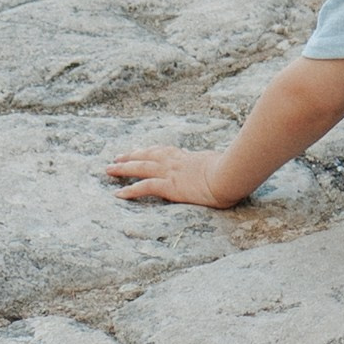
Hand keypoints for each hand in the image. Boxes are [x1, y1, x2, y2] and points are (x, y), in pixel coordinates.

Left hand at [105, 145, 246, 207]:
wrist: (232, 173)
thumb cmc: (234, 170)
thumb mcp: (224, 164)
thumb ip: (216, 165)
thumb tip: (224, 166)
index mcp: (190, 157)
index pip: (165, 152)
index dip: (151, 151)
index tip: (141, 150)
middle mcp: (177, 162)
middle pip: (149, 156)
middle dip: (131, 156)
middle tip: (117, 157)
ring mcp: (172, 173)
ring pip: (142, 168)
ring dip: (124, 168)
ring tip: (109, 169)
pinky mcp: (170, 186)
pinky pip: (145, 187)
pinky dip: (130, 190)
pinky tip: (118, 193)